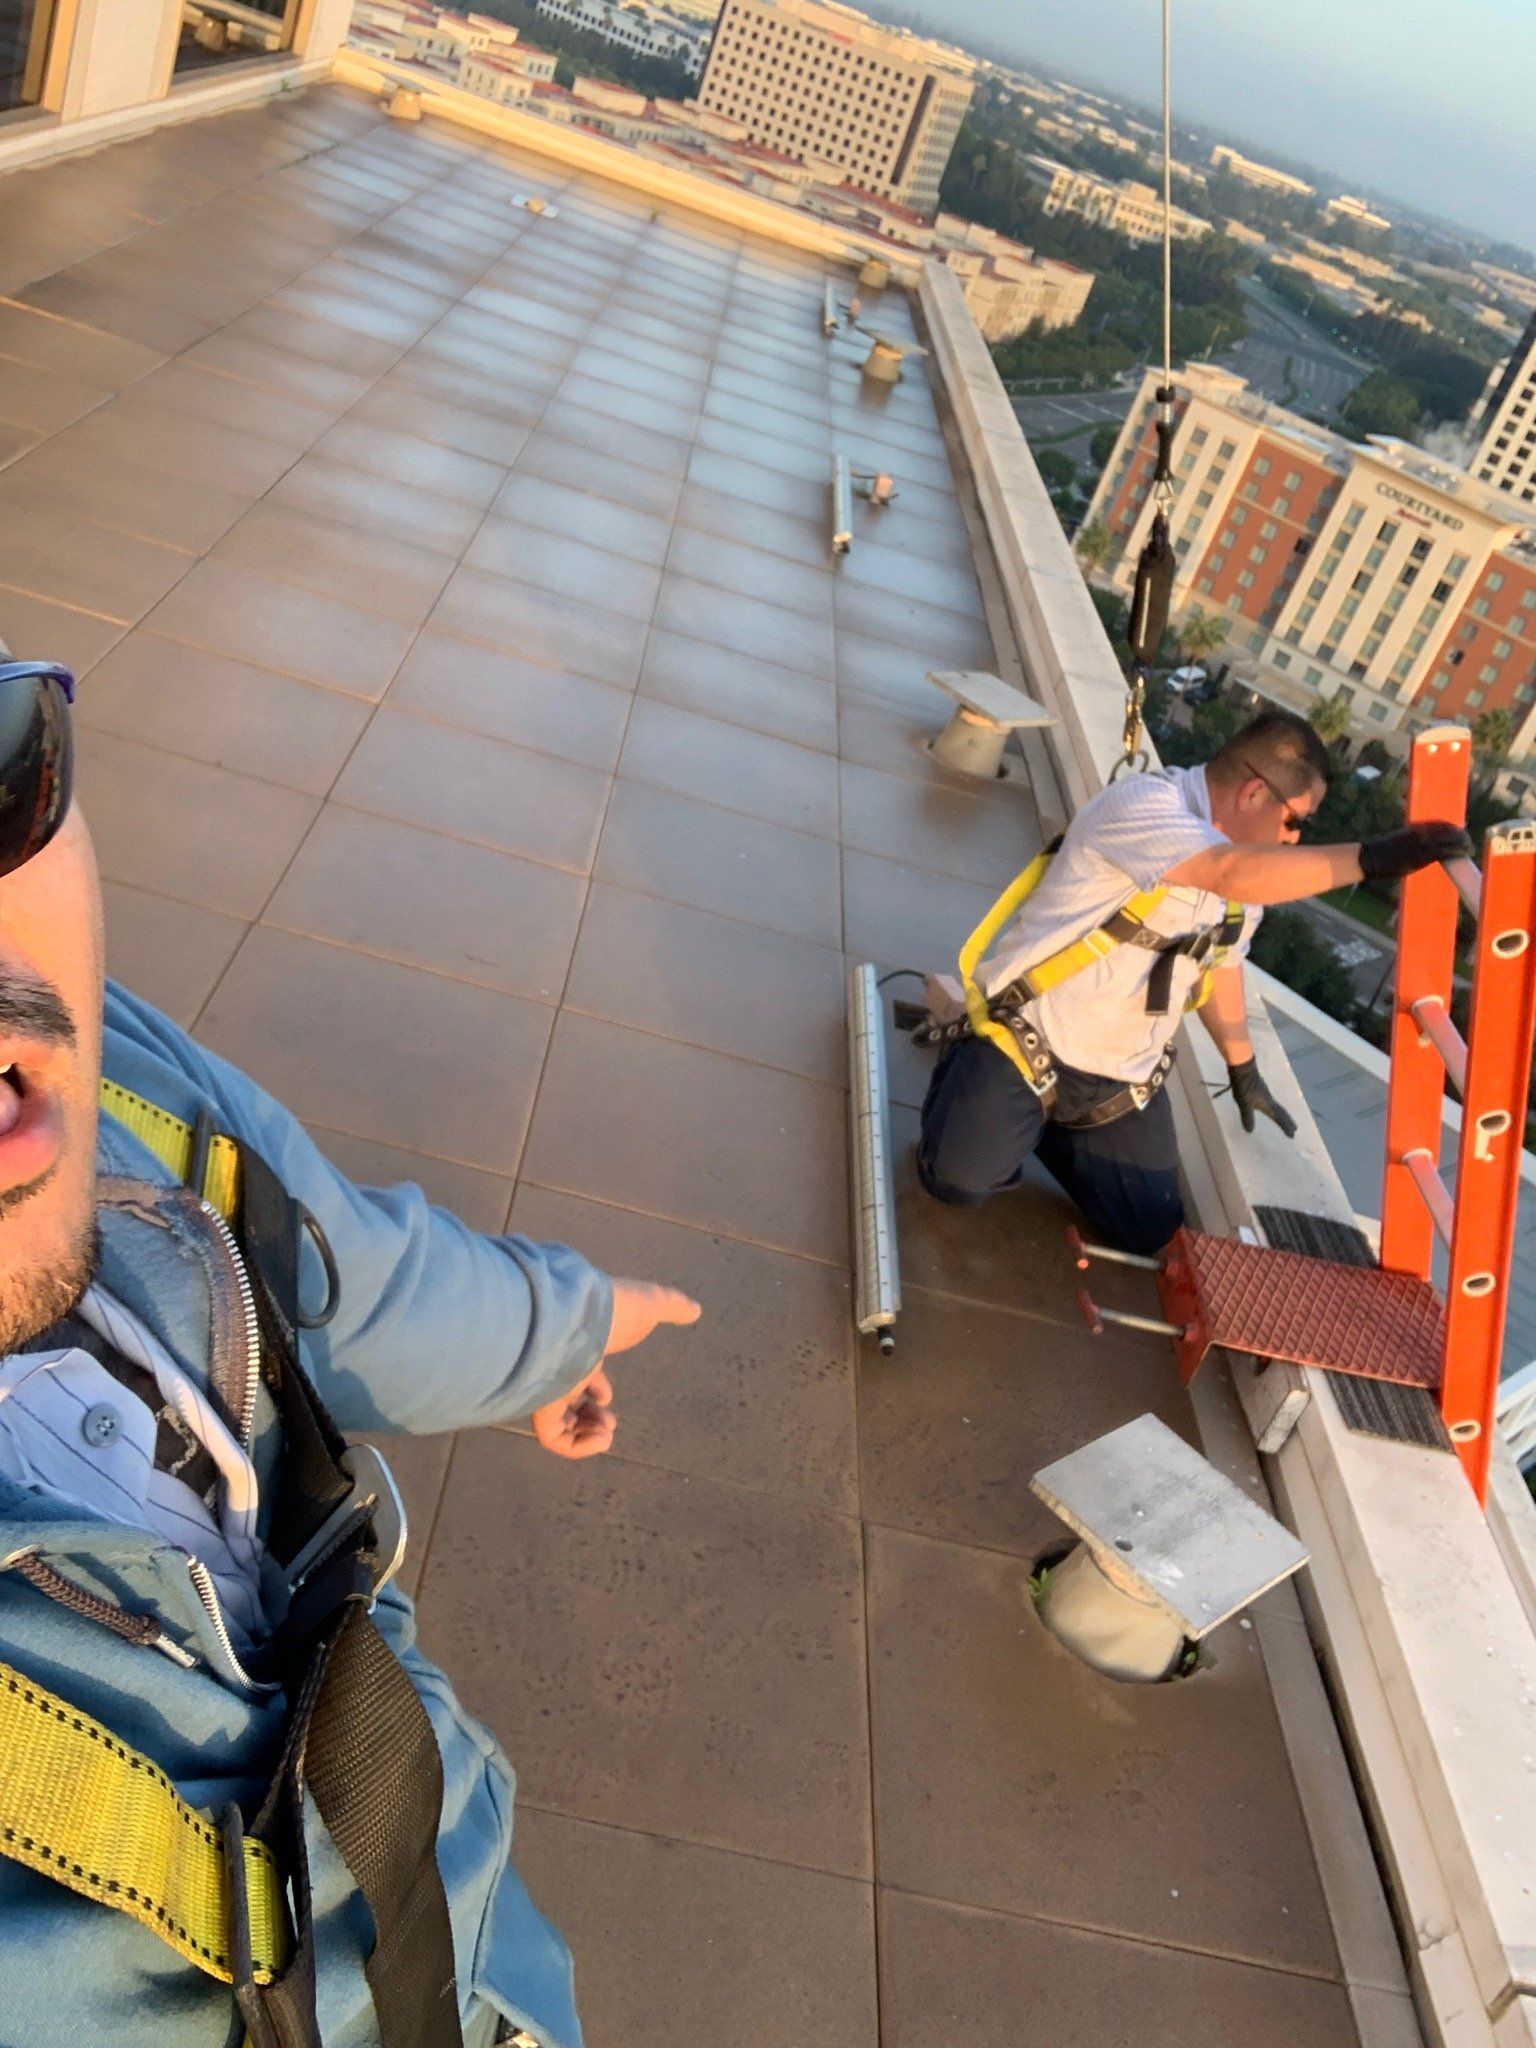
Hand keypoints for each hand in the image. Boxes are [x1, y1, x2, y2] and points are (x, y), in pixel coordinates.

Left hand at [530, 1281, 700, 1461]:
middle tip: (608, 1424)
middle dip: (589, 1418)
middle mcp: (560, 1368)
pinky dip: (578, 1448)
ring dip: (586, 1435)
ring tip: (606, 1434)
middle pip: (564, 1402)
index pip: (579, 1375)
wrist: (584, 1312)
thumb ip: (673, 1305)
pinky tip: (602, 1441)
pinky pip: (553, 1439)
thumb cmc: (616, 1308)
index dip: (595, 1391)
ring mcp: (549, 1387)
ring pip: (557, 1424)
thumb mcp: (652, 1302)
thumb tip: (695, 1309)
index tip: (607, 1397)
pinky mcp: (543, 1406)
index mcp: (579, 1347)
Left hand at [1226, 1057, 1296, 1138]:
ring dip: (1282, 1115)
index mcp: (1268, 1104)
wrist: (1243, 1067)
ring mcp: (1266, 1093)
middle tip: (1295, 1129)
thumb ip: (1247, 1116)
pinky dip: (1275, 1108)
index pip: (1279, 1117)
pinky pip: (1271, 1102)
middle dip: (1287, 1121)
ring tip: (1285, 1120)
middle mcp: (1270, 1100)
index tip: (1292, 1135)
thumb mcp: (1244, 1102)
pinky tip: (1269, 1107)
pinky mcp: (1261, 1089)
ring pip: (1277, 1107)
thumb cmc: (1244, 1085)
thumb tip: (1250, 1131)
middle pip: (1281, 1112)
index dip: (1285, 1126)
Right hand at [1358, 821, 1471, 883]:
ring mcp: (1423, 844)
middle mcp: (1422, 833)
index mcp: (1415, 828)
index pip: (1439, 823)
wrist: (1373, 858)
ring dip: (1463, 843)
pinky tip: (1464, 852)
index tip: (1459, 829)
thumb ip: (1410, 838)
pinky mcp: (1424, 856)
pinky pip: (1446, 852)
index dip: (1451, 826)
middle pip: (1448, 830)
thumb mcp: (1397, 839)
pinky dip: (1458, 851)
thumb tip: (1416, 840)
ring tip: (1469, 847)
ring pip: (1450, 840)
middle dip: (1460, 835)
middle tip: (1467, 839)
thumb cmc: (1382, 852)